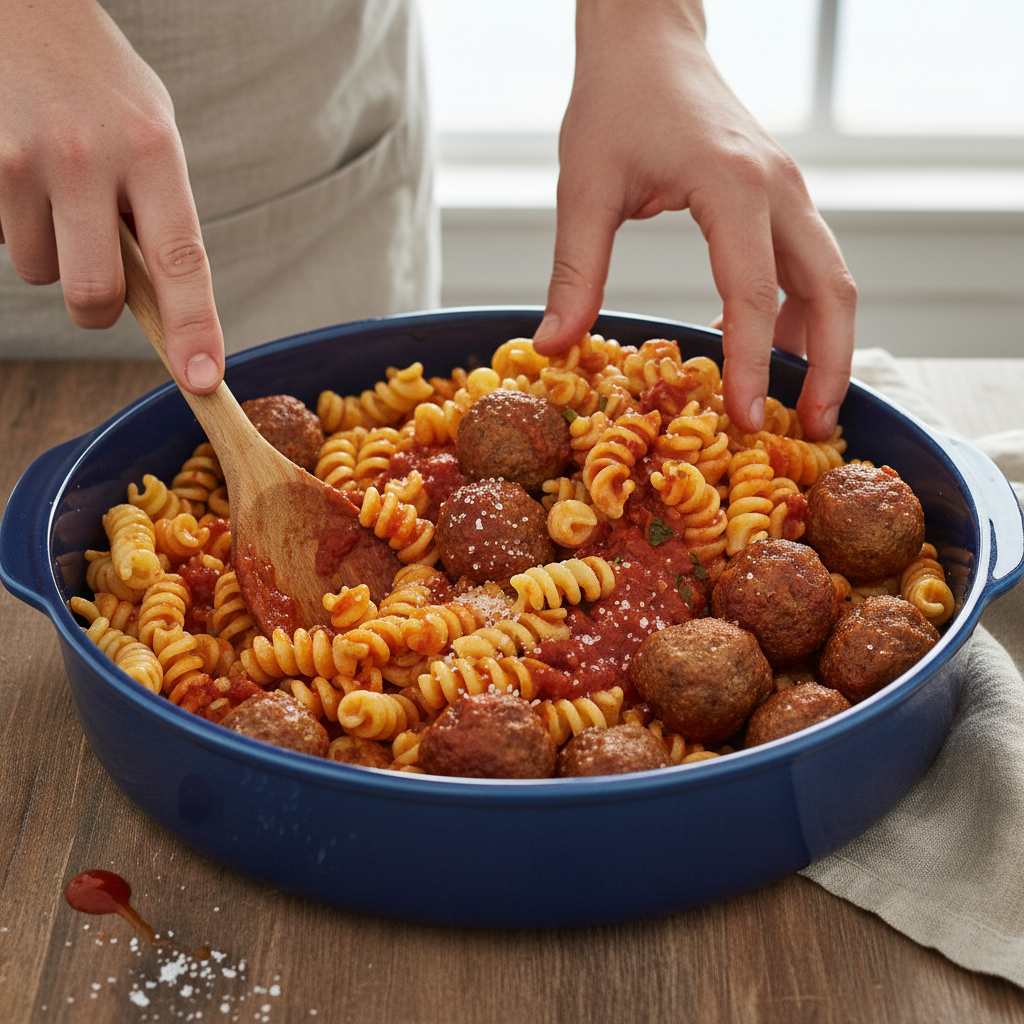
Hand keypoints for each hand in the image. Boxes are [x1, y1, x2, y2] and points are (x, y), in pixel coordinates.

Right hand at [0, 0, 222, 392]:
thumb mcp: (153, 131)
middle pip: (94, 293)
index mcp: (153, 150)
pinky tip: (22, 173)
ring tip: (54, 189)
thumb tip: (164, 301)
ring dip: (49, 251)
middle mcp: (88, 156)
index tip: (202, 378)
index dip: (194, 328)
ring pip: (39, 270)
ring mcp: (21, 158)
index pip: (182, 261)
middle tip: (98, 282)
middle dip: (97, 308)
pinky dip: (12, 222)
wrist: (20, 5)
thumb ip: (160, 211)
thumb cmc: (97, 80)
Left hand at [532, 0, 855, 440]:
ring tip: (801, 406)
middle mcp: (779, 188)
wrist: (648, 36)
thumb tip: (555, 348)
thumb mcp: (584, 187)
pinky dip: (802, 314)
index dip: (750, 365)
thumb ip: (575, 271)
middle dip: (829, 366)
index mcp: (735, 185)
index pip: (753, 295)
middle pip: (832, 289)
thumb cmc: (614, 99)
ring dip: (825, 344)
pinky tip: (770, 350)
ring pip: (832, 278)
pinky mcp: (780, 195)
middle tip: (811, 429)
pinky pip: (809, 264)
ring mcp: (789, 190)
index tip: (744, 421)